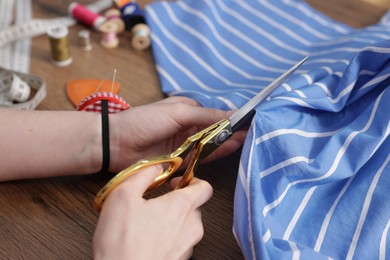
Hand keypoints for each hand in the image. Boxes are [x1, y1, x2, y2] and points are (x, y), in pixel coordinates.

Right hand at [93, 165, 212, 259]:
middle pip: (194, 207)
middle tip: (156, 202)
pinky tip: (147, 240)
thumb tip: (156, 166)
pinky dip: (168, 238)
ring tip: (148, 223)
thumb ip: (143, 174)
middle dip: (177, 201)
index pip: (204, 187)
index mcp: (182, 207)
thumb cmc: (121, 242)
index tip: (176, 182)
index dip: (192, 180)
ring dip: (172, 221)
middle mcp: (191, 227)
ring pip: (187, 226)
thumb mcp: (123, 195)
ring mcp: (187, 247)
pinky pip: (179, 243)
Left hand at [109, 96, 245, 171]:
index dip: (232, 118)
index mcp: (188, 110)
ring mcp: (186, 144)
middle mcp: (189, 126)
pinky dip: (216, 154)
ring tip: (247, 140)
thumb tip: (233, 114)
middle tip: (253, 132)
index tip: (250, 120)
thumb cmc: (145, 121)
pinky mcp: (182, 160)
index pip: (215, 114)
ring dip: (227, 143)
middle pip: (216, 130)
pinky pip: (202, 158)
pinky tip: (231, 150)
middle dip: (233, 131)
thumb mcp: (178, 113)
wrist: (117, 144)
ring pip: (211, 144)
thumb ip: (206, 116)